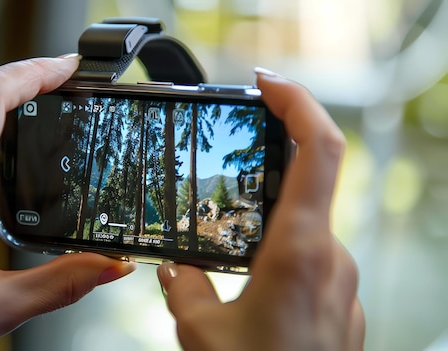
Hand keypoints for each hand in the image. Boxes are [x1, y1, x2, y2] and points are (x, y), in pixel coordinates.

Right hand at [158, 68, 364, 350]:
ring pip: (306, 229)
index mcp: (301, 252)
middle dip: (266, 171)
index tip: (266, 85)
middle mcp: (332, 261)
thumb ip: (185, 289)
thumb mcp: (202, 333)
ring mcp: (342, 285)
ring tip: (228, 240)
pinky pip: (312, 262)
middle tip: (229, 166)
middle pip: (308, 186)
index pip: (317, 148)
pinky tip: (250, 281)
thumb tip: (175, 272)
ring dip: (268, 222)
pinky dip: (280, 255)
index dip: (296, 103)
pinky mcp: (340, 307)